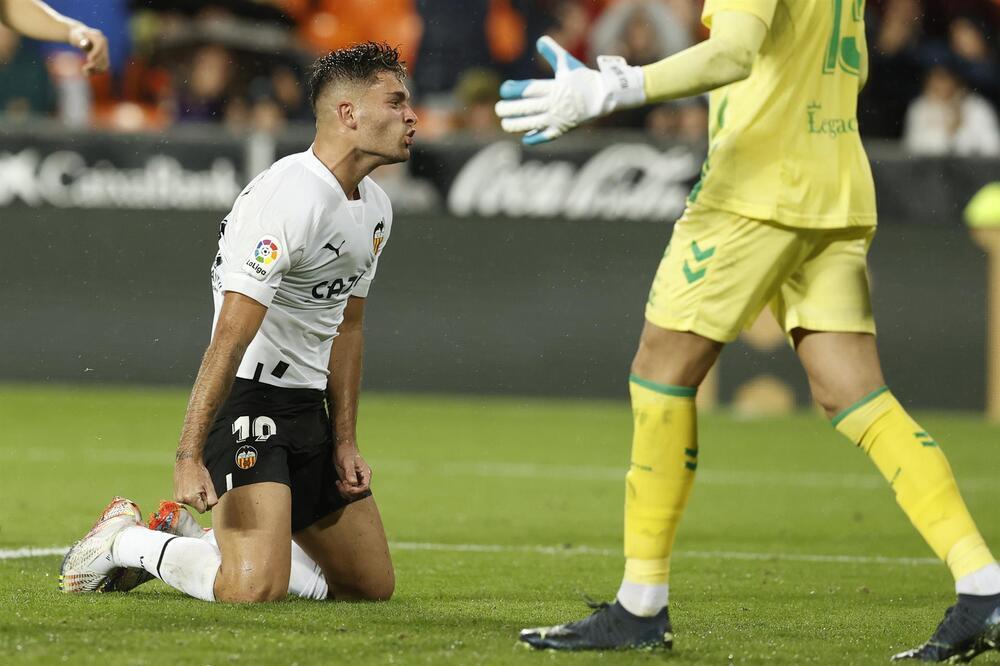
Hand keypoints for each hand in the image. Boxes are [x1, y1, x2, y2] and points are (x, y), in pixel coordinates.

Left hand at [68, 24, 108, 74]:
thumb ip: (79, 39)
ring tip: (84, 71)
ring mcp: (106, 51)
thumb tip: (84, 44)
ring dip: (96, 69)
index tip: (88, 60)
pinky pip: (104, 66)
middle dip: (94, 64)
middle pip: (103, 56)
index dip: (95, 53)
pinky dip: (97, 70)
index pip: (99, 46)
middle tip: (83, 69)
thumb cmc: (76, 35)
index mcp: (98, 36)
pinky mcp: (105, 57)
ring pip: (105, 63)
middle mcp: (104, 43)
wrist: (79, 35)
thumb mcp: (76, 35)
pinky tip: (88, 71)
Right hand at [173, 456, 218, 512]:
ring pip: (191, 504)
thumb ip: (212, 499)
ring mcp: (177, 498)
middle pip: (196, 507)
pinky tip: (189, 487)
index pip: (202, 510)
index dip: (206, 502)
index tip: (205, 493)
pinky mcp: (175, 496)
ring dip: (195, 498)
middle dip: (200, 500)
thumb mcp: (209, 485)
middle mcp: (182, 500)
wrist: (187, 462)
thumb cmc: (199, 472)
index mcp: (191, 498)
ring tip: (194, 486)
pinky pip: (186, 500)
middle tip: (200, 488)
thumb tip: (210, 508)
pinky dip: (189, 496)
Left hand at [334, 443, 371, 499]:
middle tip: (342, 483)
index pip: (364, 488)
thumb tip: (353, 483)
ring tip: (339, 483)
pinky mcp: (350, 481)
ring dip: (345, 492)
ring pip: (353, 494)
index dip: (356, 490)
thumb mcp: (347, 461)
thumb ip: (350, 472)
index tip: (347, 485)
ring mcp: (356, 481)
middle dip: (349, 491)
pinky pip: (348, 490)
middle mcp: (362, 479)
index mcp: (365, 474)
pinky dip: (342, 490)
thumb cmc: (346, 452)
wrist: (342, 448)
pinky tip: (338, 483)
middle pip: (359, 493)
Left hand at [495, 36, 645, 144]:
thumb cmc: (583, 78)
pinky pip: (547, 136)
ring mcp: (558, 118)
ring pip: (533, 124)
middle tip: (498, 109)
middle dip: (510, 109)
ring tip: (505, 124)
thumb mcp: (568, 63)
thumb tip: (540, 40)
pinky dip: (536, 138)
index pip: (530, 89)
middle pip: (527, 108)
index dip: (515, 90)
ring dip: (517, 125)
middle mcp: (554, 104)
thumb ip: (553, 52)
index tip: (503, 90)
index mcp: (554, 87)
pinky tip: (525, 139)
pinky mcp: (563, 129)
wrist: (604, 97)